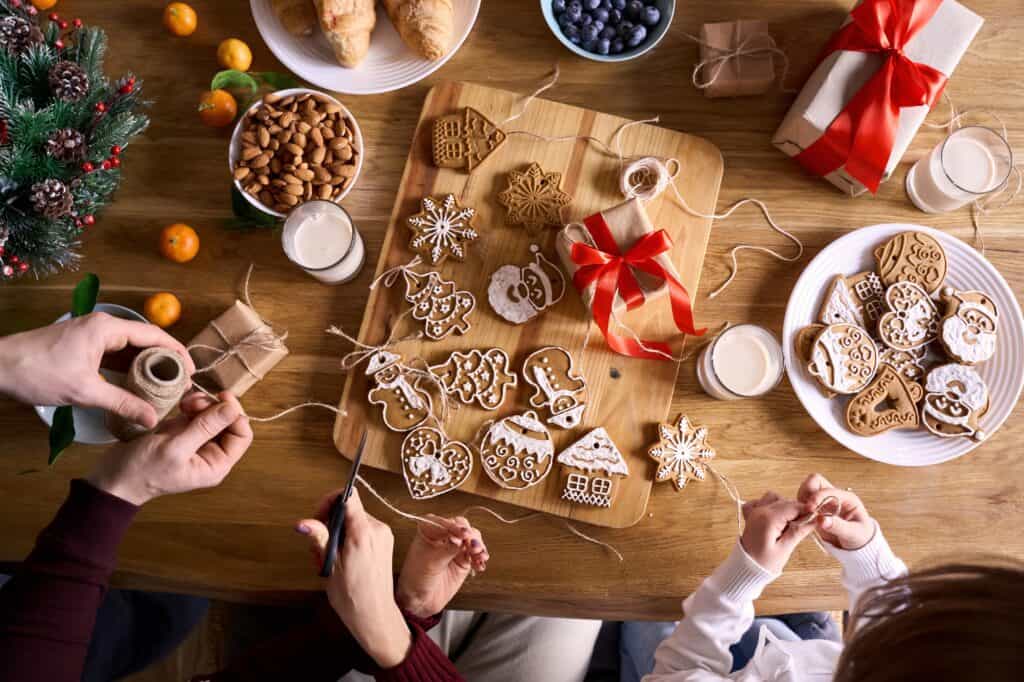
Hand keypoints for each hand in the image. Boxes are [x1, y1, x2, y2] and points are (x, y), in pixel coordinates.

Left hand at [0, 312, 194, 427]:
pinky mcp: (84, 345)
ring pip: (131, 348)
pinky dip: (129, 367)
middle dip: (165, 360)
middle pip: (146, 340)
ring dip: (147, 365)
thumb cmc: (38, 372)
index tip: (192, 371)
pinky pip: (116, 353)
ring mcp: (93, 334)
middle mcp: (103, 326)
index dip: (178, 352)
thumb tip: (152, 419)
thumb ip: (123, 403)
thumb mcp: (85, 391)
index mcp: (107, 328)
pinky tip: (138, 383)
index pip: (155, 335)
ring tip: (165, 385)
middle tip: (181, 382)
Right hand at [88, 392, 251, 505]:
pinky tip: (180, 405)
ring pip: (212, 414)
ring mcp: (196, 441)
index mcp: (216, 464)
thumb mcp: (175, 448)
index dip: (235, 414)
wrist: (113, 477)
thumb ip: (205, 428)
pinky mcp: (182, 432)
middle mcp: (210, 453)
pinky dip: (192, 405)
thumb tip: (232, 408)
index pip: (242, 435)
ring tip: (184, 404)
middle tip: (193, 402)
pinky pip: (197, 413)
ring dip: (202, 404)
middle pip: (228, 421)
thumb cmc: (143, 469)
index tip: (221, 397)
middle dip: (214, 407)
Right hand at [297, 489, 411, 668]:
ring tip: (330, 558)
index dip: (329, 501)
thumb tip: (303, 522)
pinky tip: (342, 559)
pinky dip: (349, 538)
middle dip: (330, 523)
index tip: (318, 518)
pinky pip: (363, 529)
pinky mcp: (385, 542)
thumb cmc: (352, 597)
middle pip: (349, 509)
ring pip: (354, 520)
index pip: (348, 496)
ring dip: (338, 533)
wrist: (375, 615)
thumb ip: (320, 539)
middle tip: (320, 549)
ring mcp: (383, 535)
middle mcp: (377, 529)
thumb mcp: (330, 567)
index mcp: (363, 533)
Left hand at [397, 515, 488, 618]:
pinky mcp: (464, 559)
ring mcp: (455, 547)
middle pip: (463, 528)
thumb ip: (447, 549)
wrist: (420, 600)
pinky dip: (480, 558)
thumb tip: (460, 539)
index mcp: (429, 529)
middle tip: (474, 546)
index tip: (464, 535)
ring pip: (472, 539)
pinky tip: (480, 564)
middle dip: (470, 536)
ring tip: (480, 556)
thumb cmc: (416, 578)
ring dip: (478, 546)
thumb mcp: (431, 562)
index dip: (457, 528)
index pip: (446, 523)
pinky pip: (476, 554)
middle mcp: (443, 535)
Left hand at [740, 491, 815, 573]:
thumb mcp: (785, 549)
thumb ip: (799, 531)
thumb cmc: (764, 563)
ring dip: (784, 506)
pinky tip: (774, 517)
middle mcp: (759, 510)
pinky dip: (769, 505)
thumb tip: (815, 519)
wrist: (745, 568)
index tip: (816, 517)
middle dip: (797, 510)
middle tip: (803, 526)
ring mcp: (753, 511)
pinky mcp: (750, 515)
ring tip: (788, 524)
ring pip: (773, 497)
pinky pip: (760, 501)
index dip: (807, 510)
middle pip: (785, 501)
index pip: (793, 506)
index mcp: (768, 518)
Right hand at [797, 474, 874, 549]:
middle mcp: (834, 496)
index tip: (810, 509)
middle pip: (814, 481)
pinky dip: (800, 508)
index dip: (816, 497)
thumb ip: (837, 526)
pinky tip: (803, 519)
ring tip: (804, 516)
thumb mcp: (853, 533)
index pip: (826, 489)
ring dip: (801, 501)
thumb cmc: (860, 537)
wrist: (858, 545)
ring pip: (806, 490)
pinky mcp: (817, 510)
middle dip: (806, 493)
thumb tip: (821, 520)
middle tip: (804, 509)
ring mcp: (824, 502)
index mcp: (846, 497)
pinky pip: (803, 503)